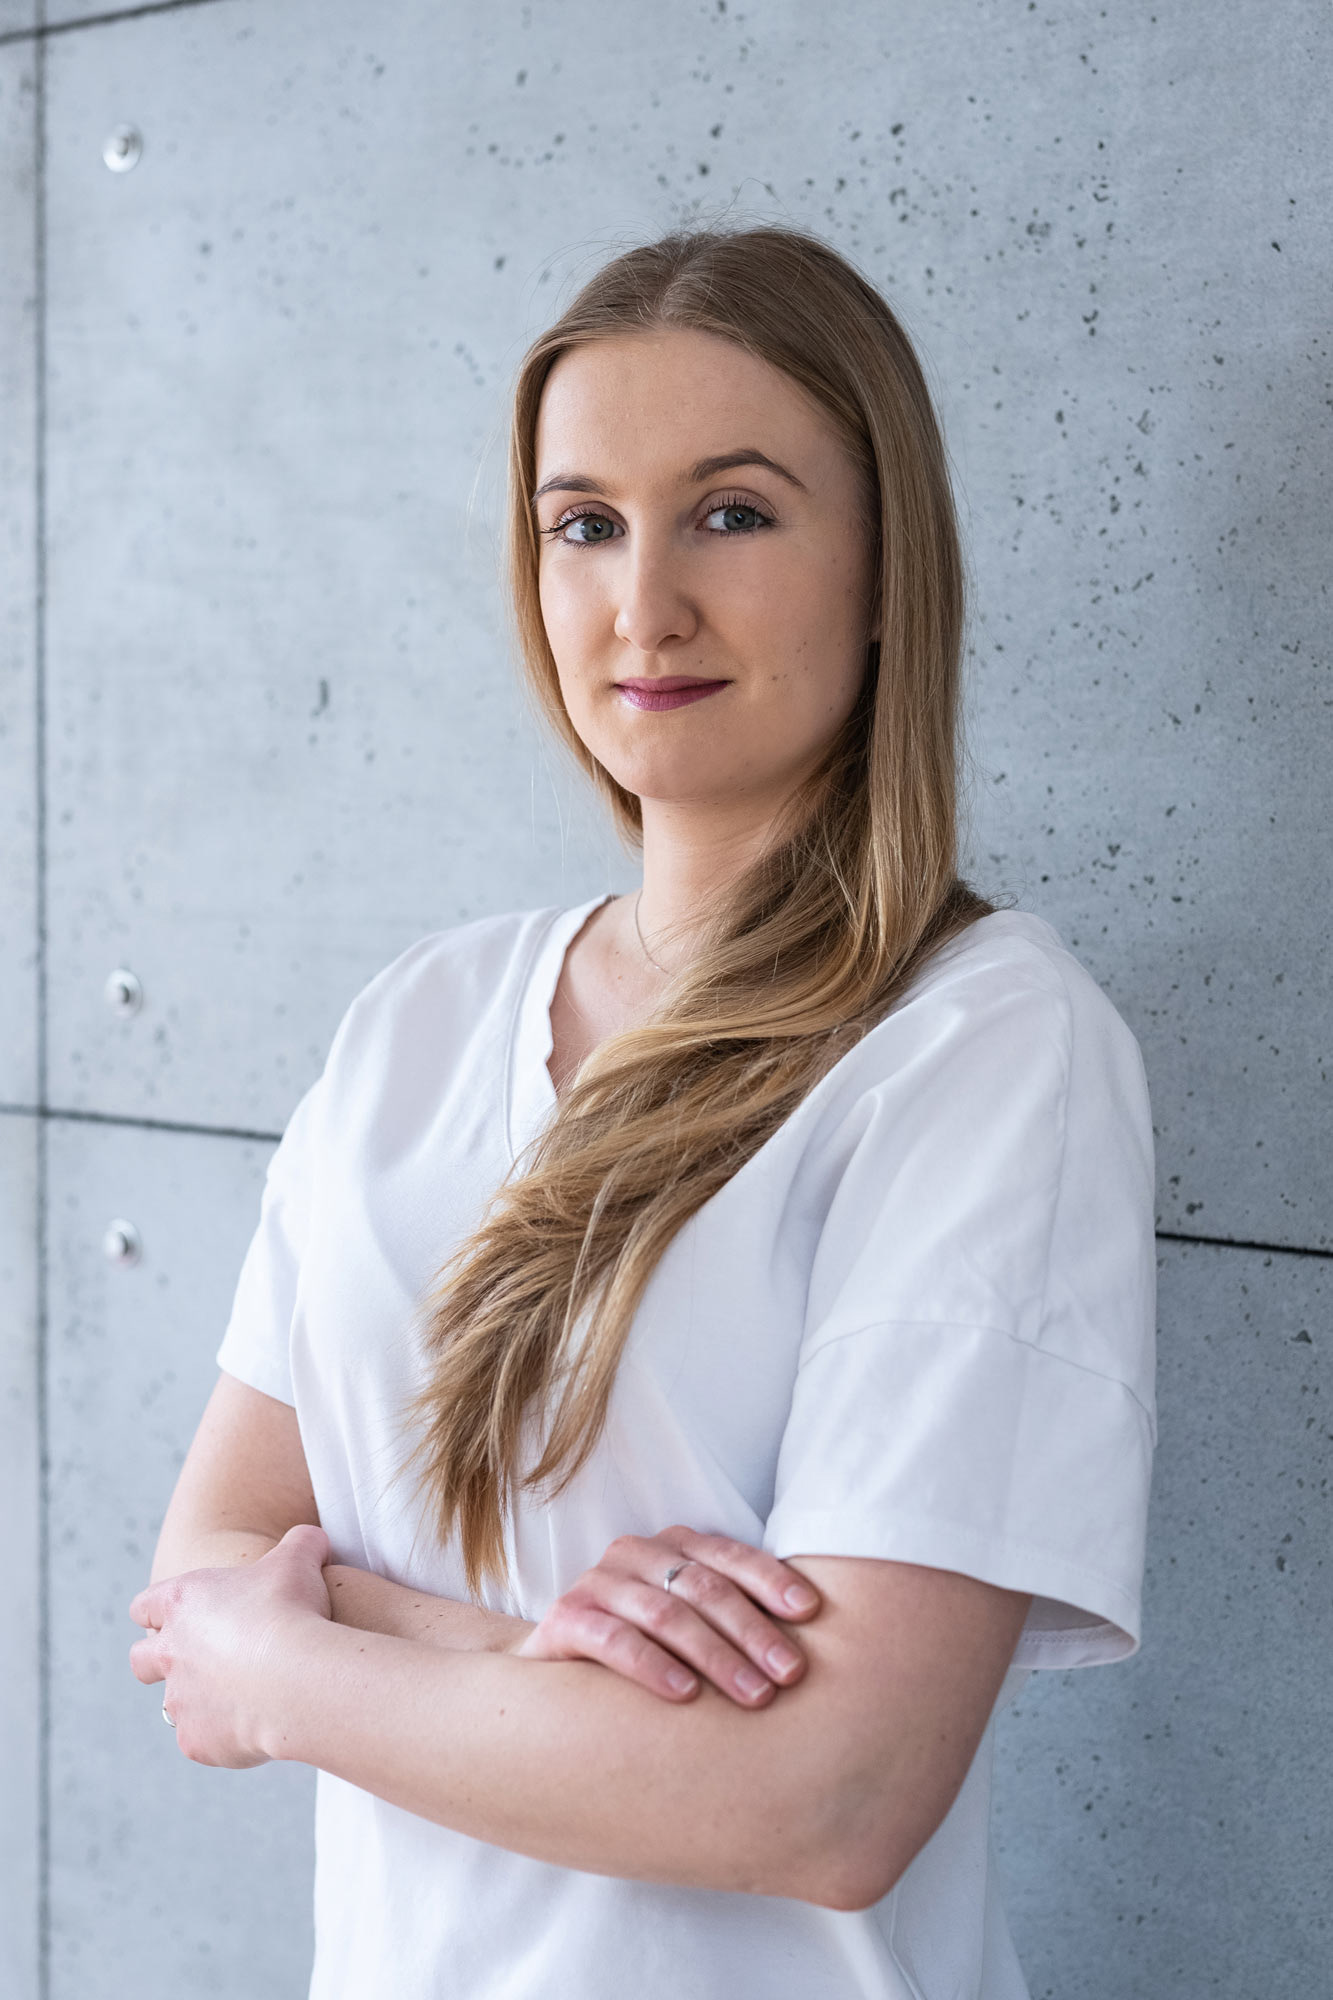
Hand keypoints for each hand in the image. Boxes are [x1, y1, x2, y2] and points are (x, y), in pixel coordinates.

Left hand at [128, 1523, 332, 1766]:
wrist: (297, 1677)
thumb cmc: (292, 1611)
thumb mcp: (300, 1558)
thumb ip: (300, 1544)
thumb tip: (314, 1538)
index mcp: (183, 1602)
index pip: (145, 1605)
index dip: (159, 1610)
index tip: (182, 1615)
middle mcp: (169, 1652)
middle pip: (140, 1660)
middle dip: (160, 1661)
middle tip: (199, 1660)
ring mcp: (179, 1701)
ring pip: (173, 1705)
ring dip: (199, 1700)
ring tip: (241, 1696)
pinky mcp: (195, 1741)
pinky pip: (202, 1740)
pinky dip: (223, 1735)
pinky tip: (256, 1725)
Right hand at [513, 1528, 820, 1706]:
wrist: (558, 1682)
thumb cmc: (646, 1652)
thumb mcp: (693, 1628)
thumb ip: (736, 1620)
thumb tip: (811, 1640)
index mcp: (673, 1546)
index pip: (729, 1556)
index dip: (771, 1581)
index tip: (811, 1613)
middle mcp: (635, 1554)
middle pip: (704, 1587)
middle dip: (753, 1631)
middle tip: (790, 1673)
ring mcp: (597, 1584)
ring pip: (666, 1613)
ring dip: (716, 1655)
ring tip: (755, 1695)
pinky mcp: (565, 1620)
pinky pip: (613, 1640)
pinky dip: (653, 1666)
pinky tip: (687, 1695)